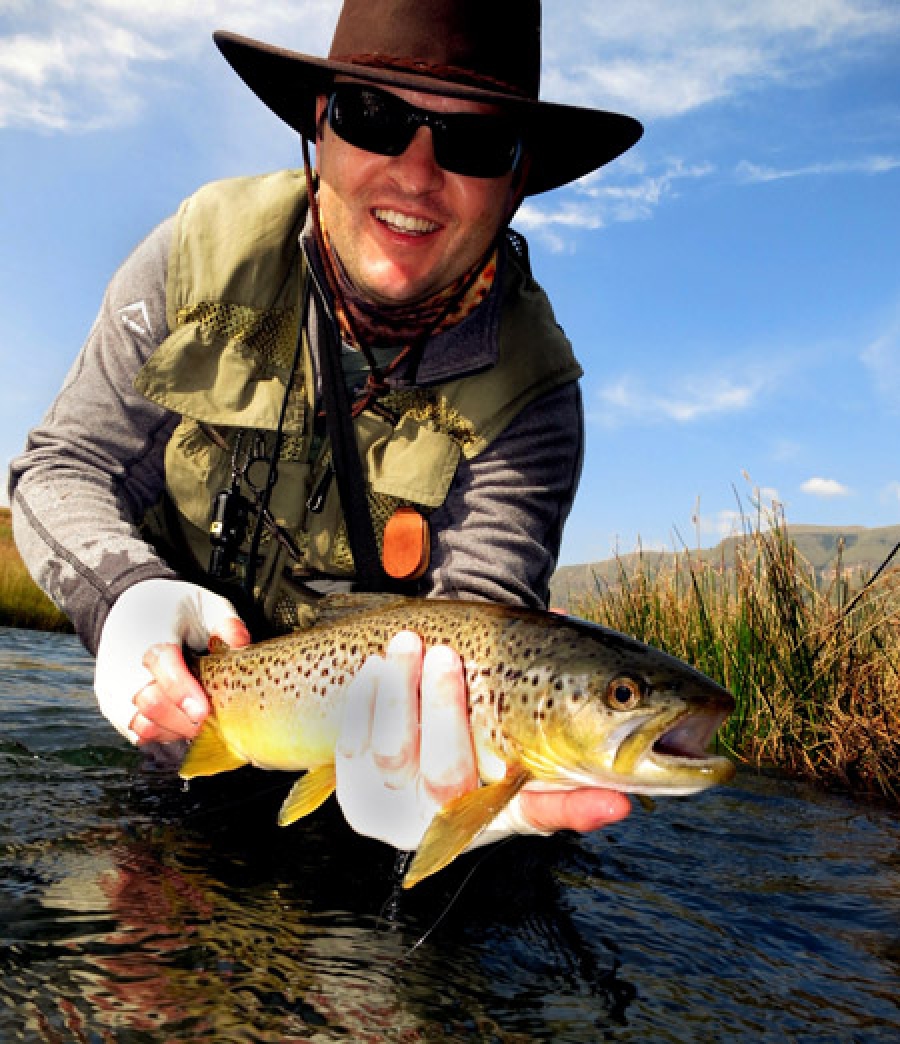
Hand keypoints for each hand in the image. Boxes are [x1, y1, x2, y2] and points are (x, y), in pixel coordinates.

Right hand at [94, 578, 249, 744]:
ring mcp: (115, 689)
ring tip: (200, 722)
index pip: (164, 669)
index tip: (204, 711)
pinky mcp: (113, 707)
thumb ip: (225, 624)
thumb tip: (241, 644)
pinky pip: (138, 734)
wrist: (130, 611)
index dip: (184, 693)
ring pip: (143, 726)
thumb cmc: (174, 611)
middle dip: (186, 720)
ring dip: (175, 730)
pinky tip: (182, 723)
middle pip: (152, 704)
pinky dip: (163, 734)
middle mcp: (124, 665)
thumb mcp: (206, 605)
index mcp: (150, 636)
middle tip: (214, 723)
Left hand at [334, 631, 630, 851]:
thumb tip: (570, 623)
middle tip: (445, 654)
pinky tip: (375, 667)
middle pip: (447, 777)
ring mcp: (397, 813)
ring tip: (407, 643)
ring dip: (397, 696)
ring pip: (392, 756)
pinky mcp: (356, 796)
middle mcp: (449, 821)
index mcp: (499, 809)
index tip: (615, 801)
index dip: (578, 809)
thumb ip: (542, 688)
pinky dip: (364, 704)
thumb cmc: (467, 737)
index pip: (544, 813)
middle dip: (444, 712)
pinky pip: (352, 746)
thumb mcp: (502, 733)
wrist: (405, 750)